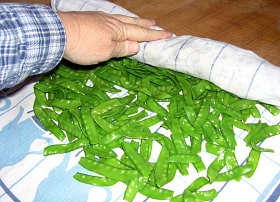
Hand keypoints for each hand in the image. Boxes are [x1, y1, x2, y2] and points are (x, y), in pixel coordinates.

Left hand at [57, 11, 172, 64]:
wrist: (57, 33)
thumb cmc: (84, 45)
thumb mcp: (106, 51)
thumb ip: (122, 48)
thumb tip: (136, 45)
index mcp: (118, 30)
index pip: (141, 33)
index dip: (154, 35)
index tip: (168, 35)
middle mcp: (111, 22)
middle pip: (132, 23)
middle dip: (145, 25)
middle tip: (156, 24)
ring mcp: (100, 19)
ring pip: (121, 19)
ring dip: (133, 21)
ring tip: (140, 21)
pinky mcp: (89, 19)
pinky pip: (111, 19)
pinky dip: (119, 21)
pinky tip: (115, 22)